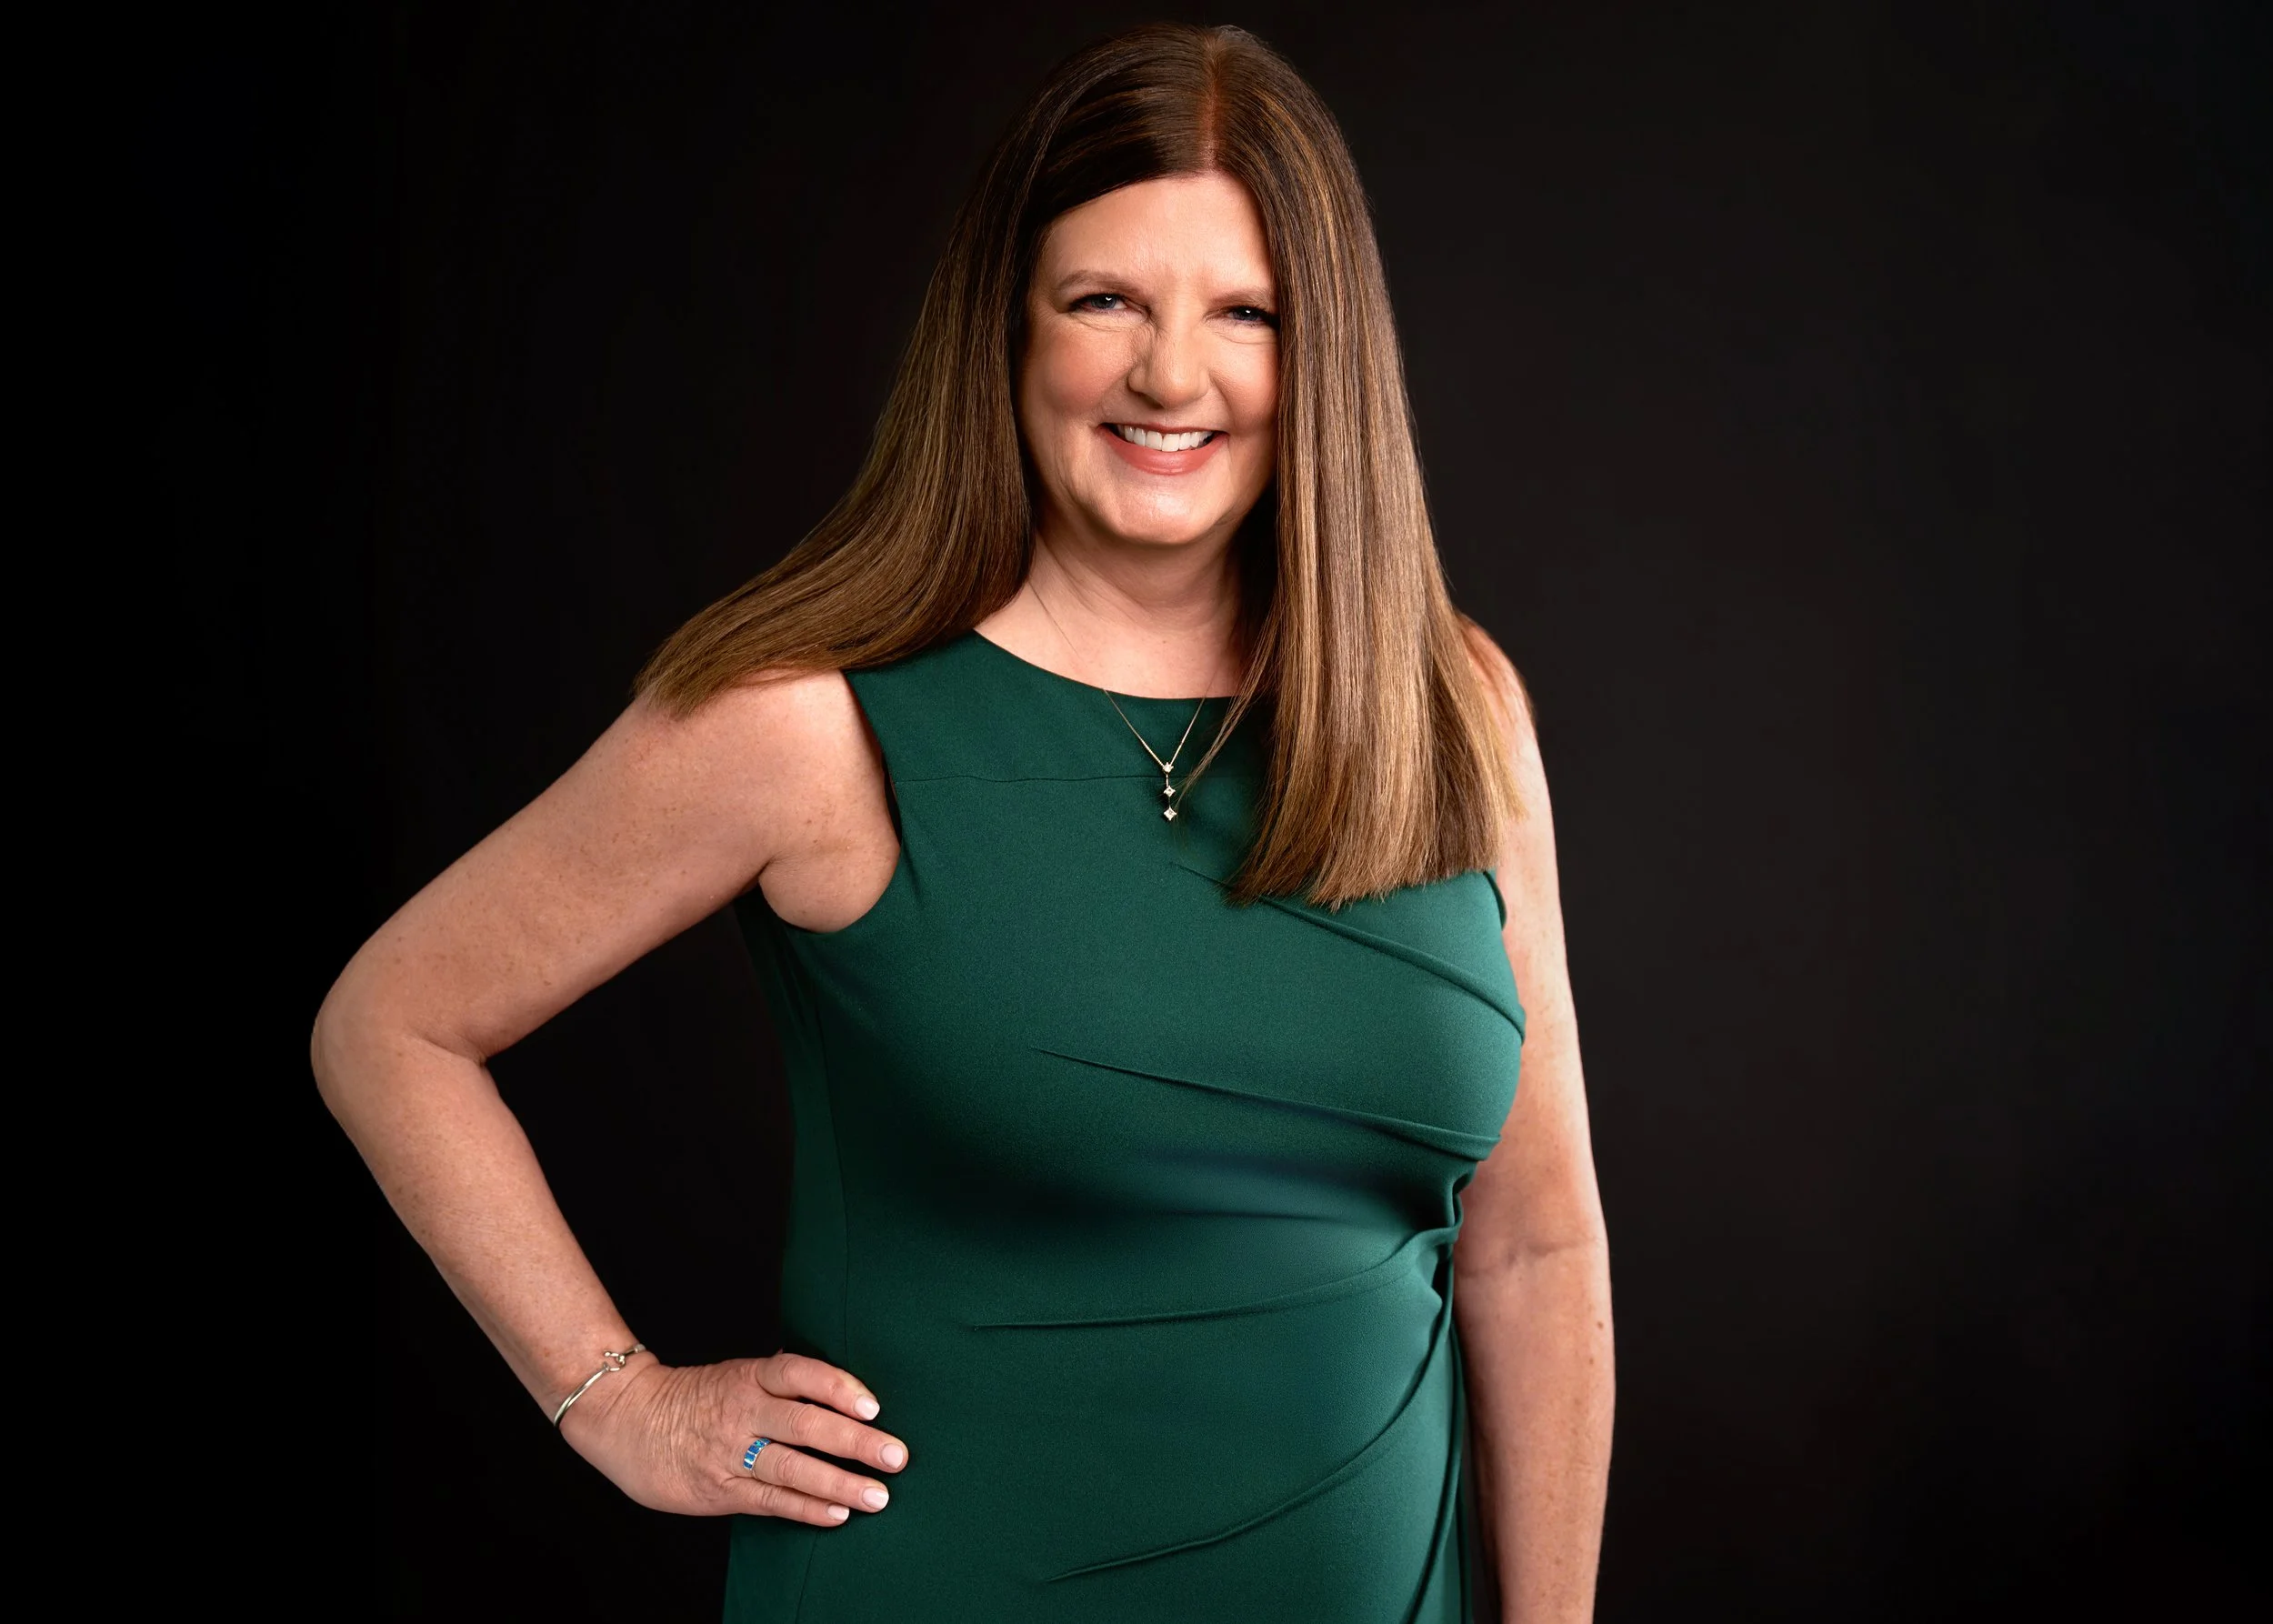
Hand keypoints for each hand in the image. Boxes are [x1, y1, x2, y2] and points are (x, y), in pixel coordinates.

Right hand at [560, 1351, 908, 1525]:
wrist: (626, 1419)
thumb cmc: (696, 1396)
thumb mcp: (737, 1375)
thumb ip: (783, 1387)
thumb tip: (847, 1400)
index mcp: (749, 1377)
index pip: (800, 1374)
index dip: (838, 1387)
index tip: (873, 1405)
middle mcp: (743, 1412)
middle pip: (805, 1425)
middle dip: (855, 1442)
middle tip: (896, 1456)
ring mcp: (730, 1452)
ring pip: (792, 1469)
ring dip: (839, 1483)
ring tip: (878, 1496)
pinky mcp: (719, 1489)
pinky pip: (769, 1501)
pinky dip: (806, 1508)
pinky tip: (837, 1515)